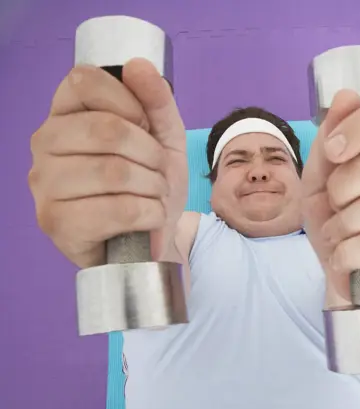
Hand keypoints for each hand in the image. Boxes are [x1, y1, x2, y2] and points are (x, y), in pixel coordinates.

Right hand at [29, 58, 187, 267]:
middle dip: (151, 154)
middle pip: (107, 130)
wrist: (153, 239)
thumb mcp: (164, 137)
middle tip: (158, 171)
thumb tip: (137, 65)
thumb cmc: (151, 182)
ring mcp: (44, 184)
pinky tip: (149, 218)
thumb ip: (156, 100)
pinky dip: (150, 214)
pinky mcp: (56, 222)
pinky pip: (118, 210)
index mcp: (64, 114)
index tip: (145, 128)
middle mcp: (43, 143)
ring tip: (154, 195)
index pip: (85, 81)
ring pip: (114, 172)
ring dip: (153, 187)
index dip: (129, 103)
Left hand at [302, 90, 359, 307]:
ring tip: (337, 234)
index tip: (333, 152)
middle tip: (334, 202)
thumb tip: (346, 96)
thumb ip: (330, 138)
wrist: (343, 272)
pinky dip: (351, 252)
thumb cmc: (336, 219)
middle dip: (345, 183)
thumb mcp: (319, 178)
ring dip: (345, 222)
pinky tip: (346, 256)